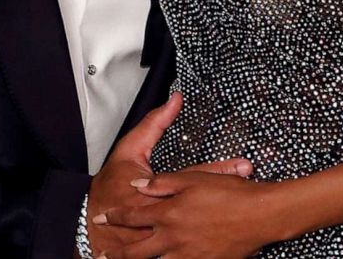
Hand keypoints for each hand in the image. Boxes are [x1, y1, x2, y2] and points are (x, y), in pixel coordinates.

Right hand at [87, 94, 251, 256]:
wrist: (90, 223)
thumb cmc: (110, 187)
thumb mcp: (129, 151)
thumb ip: (153, 124)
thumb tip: (174, 99)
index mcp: (150, 191)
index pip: (192, 177)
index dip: (220, 170)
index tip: (243, 166)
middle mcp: (157, 216)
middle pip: (199, 205)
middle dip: (228, 196)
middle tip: (251, 188)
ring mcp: (160, 239)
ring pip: (196, 233)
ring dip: (222, 224)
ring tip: (246, 219)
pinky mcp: (162, 253)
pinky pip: (185, 253)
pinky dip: (203, 248)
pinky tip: (224, 247)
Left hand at [94, 171, 278, 258]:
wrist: (262, 216)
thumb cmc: (231, 194)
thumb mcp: (194, 180)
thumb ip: (163, 183)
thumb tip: (140, 183)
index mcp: (169, 214)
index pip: (132, 216)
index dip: (114, 217)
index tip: (101, 216)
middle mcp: (174, 239)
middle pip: (135, 251)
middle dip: (116, 253)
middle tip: (101, 253)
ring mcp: (188, 255)